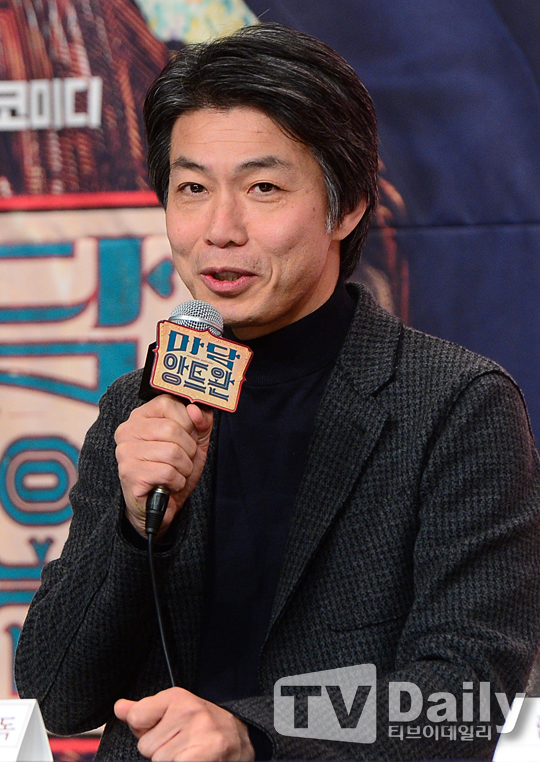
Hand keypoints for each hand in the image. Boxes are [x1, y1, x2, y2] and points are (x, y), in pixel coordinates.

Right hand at [114, 395, 212, 536]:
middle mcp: (128, 430)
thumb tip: (197, 410)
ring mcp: (125, 452)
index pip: (169, 403)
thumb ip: (201, 421)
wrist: (160, 505)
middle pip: (172, 428)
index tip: (187, 437)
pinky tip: (169, 484)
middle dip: (188, 449)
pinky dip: (177, 481)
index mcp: (141, 415)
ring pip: (172, 452)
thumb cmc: (174, 469)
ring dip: (184, 468)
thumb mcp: (194, 441)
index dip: (188, 422)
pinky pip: (167, 472)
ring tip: (176, 473)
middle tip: (183, 460)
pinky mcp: (129, 473)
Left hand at [114, 687, 254, 760]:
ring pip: (158, 761)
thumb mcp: (174, 711)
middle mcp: (188, 711)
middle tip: (182, 745)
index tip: (164, 730)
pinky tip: (193, 758)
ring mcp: (198, 733)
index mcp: (177, 697)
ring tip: (189, 754)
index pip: (136, 717)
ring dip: (171, 761)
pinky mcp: (203, 755)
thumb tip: (119, 708)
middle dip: (160, 751)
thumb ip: (144, 711)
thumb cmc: (203, 727)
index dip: (146, 730)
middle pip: (146, 746)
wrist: (241, 740)